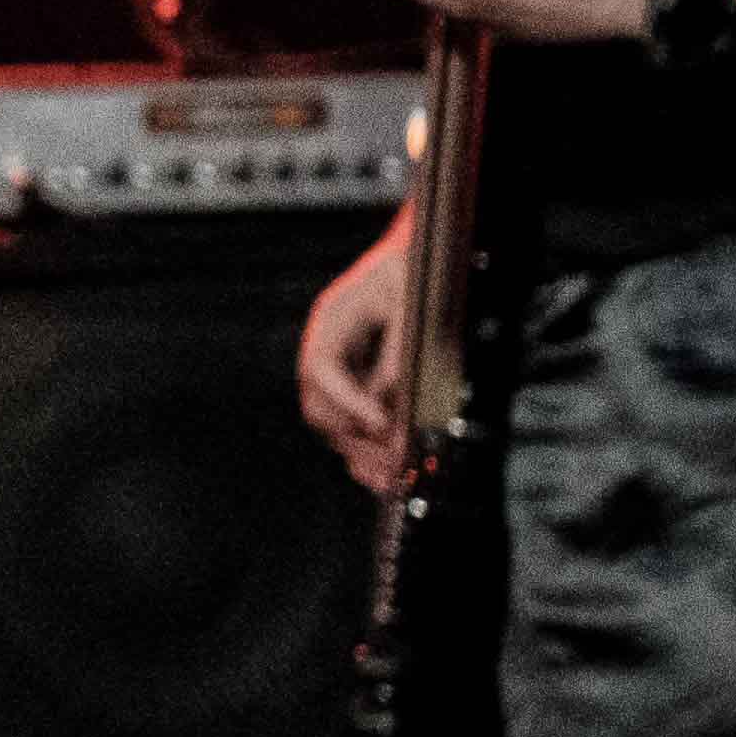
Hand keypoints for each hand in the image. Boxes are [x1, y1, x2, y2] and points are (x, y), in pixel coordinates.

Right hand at [297, 223, 412, 498]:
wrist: (414, 257)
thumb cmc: (411, 271)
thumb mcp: (409, 299)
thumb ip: (400, 348)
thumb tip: (393, 396)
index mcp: (329, 325)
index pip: (323, 370)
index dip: (350, 401)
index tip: (384, 424)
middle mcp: (324, 353)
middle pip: (320, 408)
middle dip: (355, 438)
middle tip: (394, 461)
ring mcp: (337, 373)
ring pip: (332, 425)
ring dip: (360, 453)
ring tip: (391, 479)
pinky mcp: (356, 387)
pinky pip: (349, 425)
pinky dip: (364, 451)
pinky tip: (382, 475)